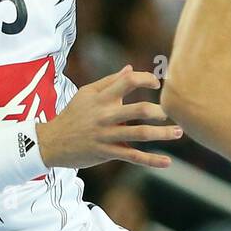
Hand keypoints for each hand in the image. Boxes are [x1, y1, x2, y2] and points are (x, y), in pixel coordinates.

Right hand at [37, 65, 181, 169]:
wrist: (51, 142)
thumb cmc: (72, 114)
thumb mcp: (86, 93)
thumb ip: (110, 81)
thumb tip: (131, 68)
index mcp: (102, 97)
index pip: (128, 81)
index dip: (146, 79)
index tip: (157, 84)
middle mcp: (106, 115)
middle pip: (138, 110)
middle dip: (159, 111)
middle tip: (171, 111)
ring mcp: (107, 135)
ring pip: (139, 134)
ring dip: (162, 134)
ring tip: (179, 131)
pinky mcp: (107, 152)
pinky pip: (133, 157)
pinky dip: (151, 161)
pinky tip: (167, 162)